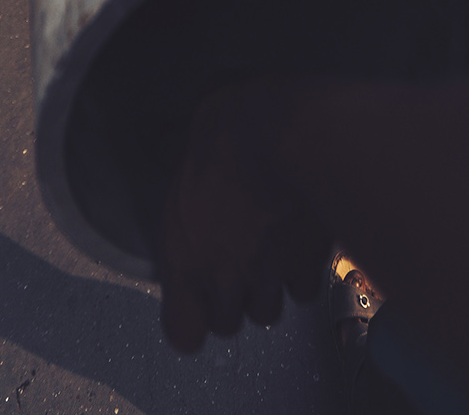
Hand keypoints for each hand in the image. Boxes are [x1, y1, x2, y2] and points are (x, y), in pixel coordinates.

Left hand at [158, 81, 328, 351]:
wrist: (280, 135)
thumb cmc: (222, 136)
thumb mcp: (181, 155)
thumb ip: (179, 190)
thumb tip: (162, 150)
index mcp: (183, 257)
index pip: (183, 334)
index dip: (191, 318)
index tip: (195, 297)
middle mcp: (223, 279)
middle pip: (227, 325)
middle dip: (231, 297)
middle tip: (234, 257)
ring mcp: (266, 277)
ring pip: (266, 313)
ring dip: (265, 288)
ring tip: (267, 248)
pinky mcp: (306, 266)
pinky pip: (303, 290)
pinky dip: (301, 272)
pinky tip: (297, 241)